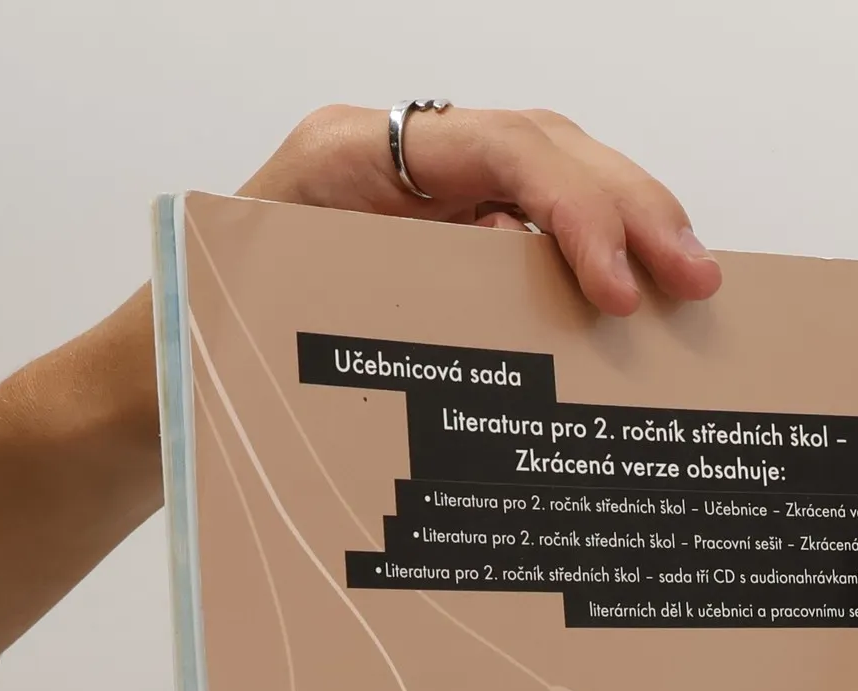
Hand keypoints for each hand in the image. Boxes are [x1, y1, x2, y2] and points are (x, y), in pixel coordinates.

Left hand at [238, 105, 722, 315]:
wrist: (162, 376)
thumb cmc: (204, 345)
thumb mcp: (270, 313)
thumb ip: (372, 302)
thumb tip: (487, 313)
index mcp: (347, 154)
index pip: (499, 148)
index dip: (574, 209)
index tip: (618, 287)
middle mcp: (396, 161)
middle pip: (546, 148)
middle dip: (632, 208)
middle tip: (696, 277)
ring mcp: (425, 197)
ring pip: (552, 180)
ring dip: (629, 227)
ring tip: (689, 284)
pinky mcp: (442, 242)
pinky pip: (531, 232)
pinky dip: (591, 261)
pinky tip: (635, 301)